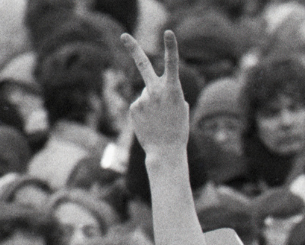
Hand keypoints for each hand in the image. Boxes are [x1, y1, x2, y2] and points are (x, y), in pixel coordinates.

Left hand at [121, 32, 188, 158]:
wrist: (165, 151)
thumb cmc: (178, 130)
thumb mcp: (181, 108)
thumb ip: (168, 93)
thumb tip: (151, 90)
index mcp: (173, 90)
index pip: (172, 64)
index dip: (171, 47)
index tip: (168, 33)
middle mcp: (155, 91)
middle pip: (143, 64)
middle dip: (133, 48)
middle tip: (124, 36)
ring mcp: (142, 99)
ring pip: (146, 93)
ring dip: (151, 102)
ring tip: (158, 118)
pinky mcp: (133, 108)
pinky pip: (140, 104)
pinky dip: (144, 111)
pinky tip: (150, 122)